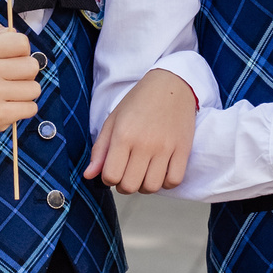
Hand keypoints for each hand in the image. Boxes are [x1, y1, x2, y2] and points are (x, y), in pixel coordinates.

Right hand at [0, 22, 39, 165]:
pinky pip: (32, 108)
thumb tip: (11, 29)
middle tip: (8, 83)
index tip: (10, 63)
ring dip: (26, 95)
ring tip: (8, 97)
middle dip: (26, 76)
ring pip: (35, 88)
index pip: (21, 41)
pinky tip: (8, 109)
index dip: (21, 53)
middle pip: (32, 66)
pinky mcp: (0, 115)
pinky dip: (24, 110)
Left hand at [86, 68, 196, 192]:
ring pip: (152, 187)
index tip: (113, 169)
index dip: (108, 178)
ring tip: (143, 173)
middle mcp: (145, 144)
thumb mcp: (113, 120)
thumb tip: (89, 175)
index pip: (110, 176)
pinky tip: (161, 172)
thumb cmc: (139, 102)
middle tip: (127, 172)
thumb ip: (100, 149)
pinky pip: (174, 181)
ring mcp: (166, 148)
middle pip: (130, 186)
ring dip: (144, 186)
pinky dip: (166, 183)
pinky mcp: (183, 149)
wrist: (171, 84)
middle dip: (124, 184)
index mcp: (123, 135)